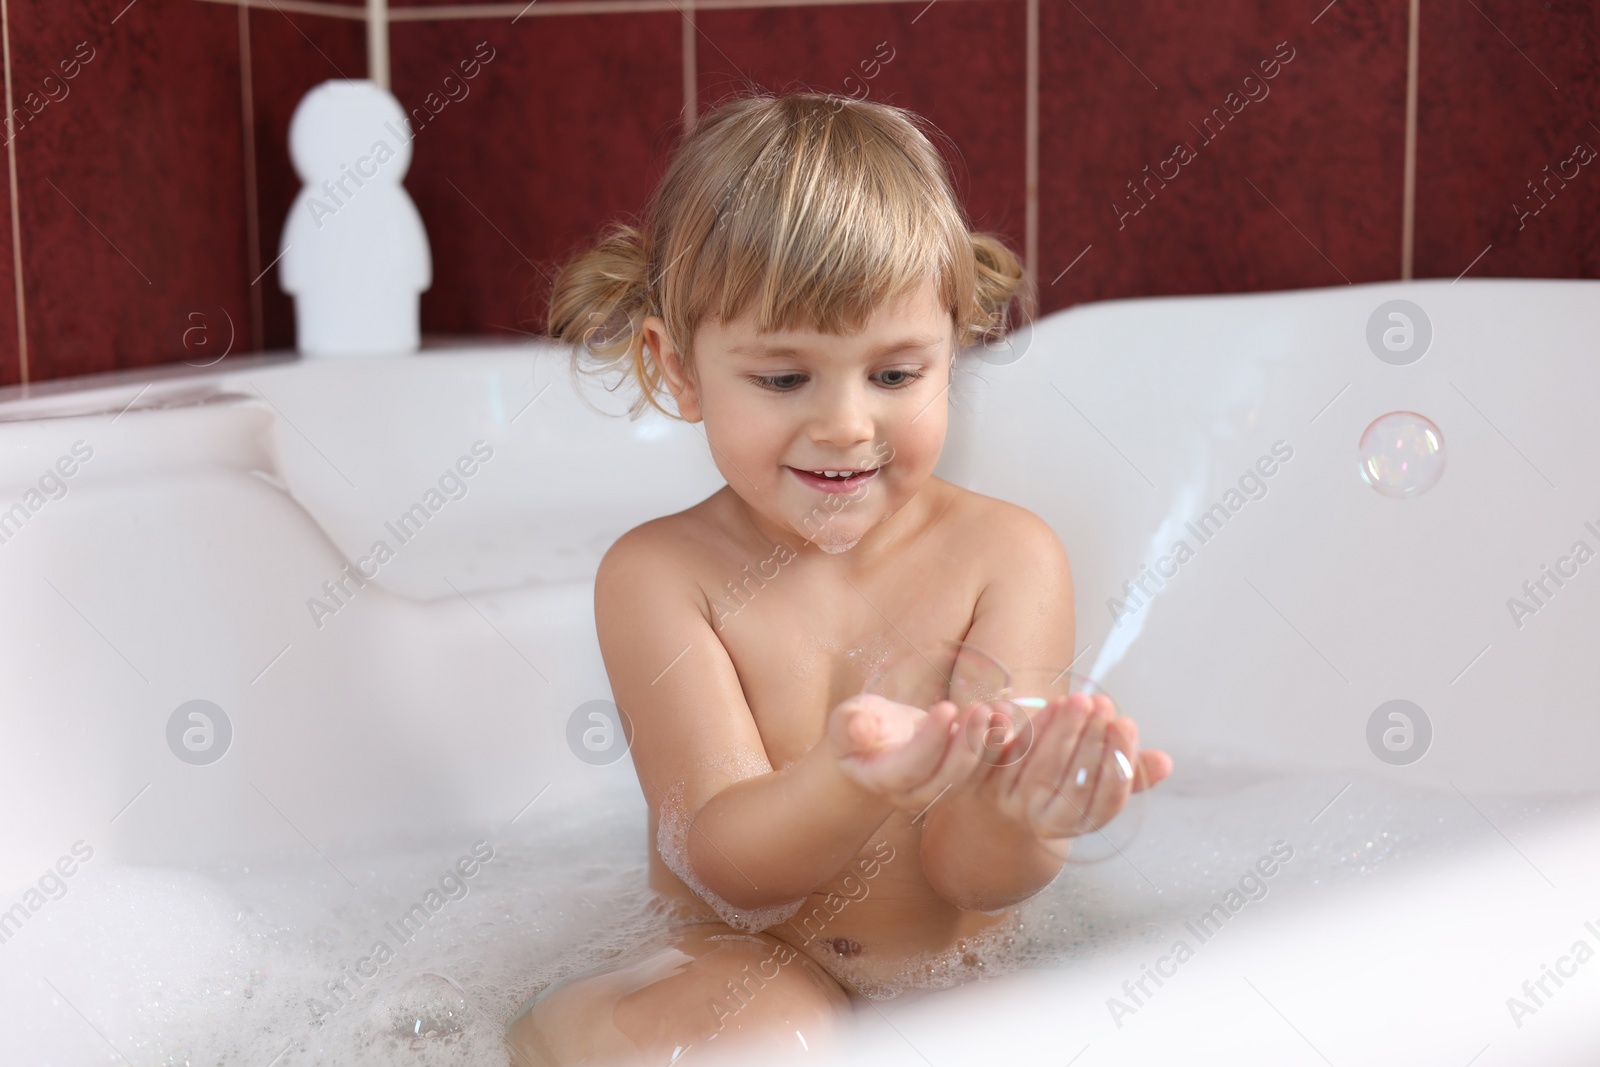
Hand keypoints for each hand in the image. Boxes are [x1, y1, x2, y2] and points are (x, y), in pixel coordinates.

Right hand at [824, 693, 993, 813]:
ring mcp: (940, 790)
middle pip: (948, 778)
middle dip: (968, 744)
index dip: (931, 741)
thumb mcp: (845, 720)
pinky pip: (985, 769)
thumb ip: (848, 725)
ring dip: (990, 745)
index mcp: (882, 779)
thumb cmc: (860, 725)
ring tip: (1002, 711)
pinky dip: (1000, 745)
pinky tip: (1009, 717)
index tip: (947, 707)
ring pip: (971, 776)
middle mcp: (914, 794)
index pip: (911, 767)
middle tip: (982, 709)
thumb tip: (858, 729)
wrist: (877, 742)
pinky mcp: (961, 779)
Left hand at [948, 692, 1171, 843]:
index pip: (1105, 802)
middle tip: (1101, 703)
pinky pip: (1005, 757)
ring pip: (1038, 769)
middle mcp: (1043, 821)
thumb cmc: (1055, 784)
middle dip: (1089, 739)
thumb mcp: (1090, 781)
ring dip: (1060, 730)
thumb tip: (1165, 762)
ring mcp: (1010, 805)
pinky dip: (1025, 729)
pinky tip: (1043, 705)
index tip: (1126, 723)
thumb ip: (1125, 772)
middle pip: (1071, 783)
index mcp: (1076, 823)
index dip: (1118, 763)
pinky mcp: (981, 784)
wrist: (991, 807)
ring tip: (1077, 698)